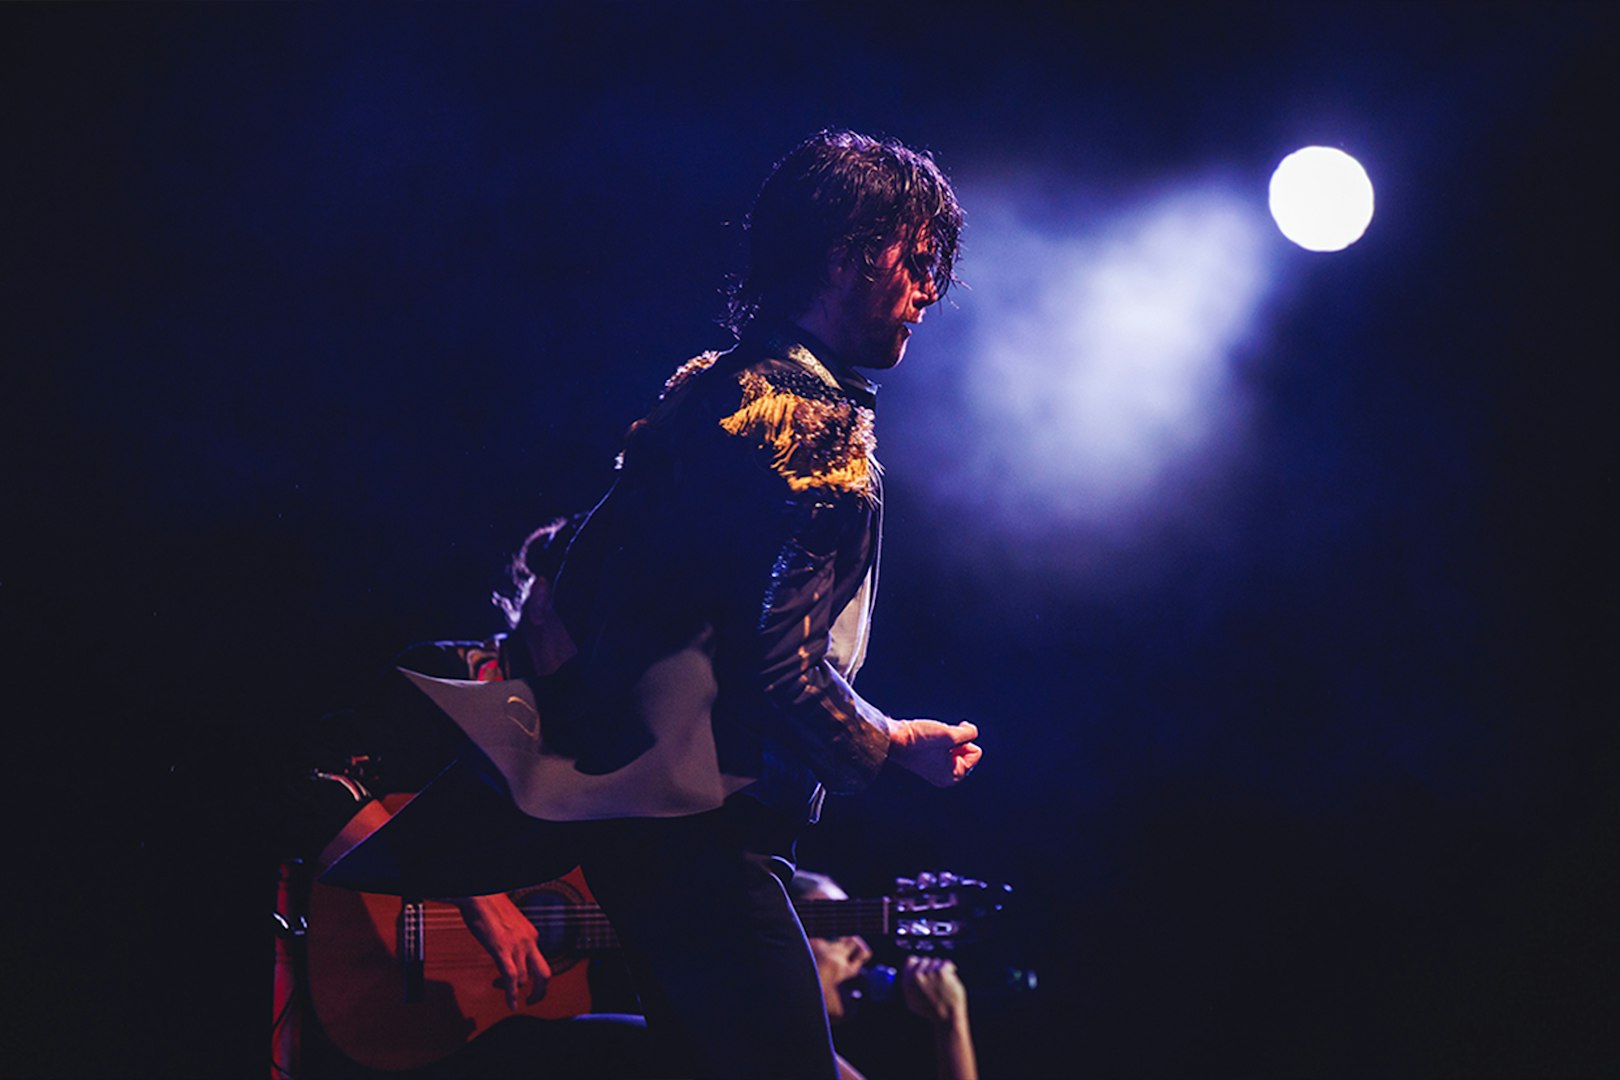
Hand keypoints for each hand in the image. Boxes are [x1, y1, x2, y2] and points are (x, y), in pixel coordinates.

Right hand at [450, 893, 551, 1009]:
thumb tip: (510, 953)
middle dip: (540, 992)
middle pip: (544, 974)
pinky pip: (511, 977)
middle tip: (532, 1002)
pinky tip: (511, 1004)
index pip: (539, 963)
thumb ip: (514, 939)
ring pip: (523, 979)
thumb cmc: (490, 907)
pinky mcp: (502, 949)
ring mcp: (517, 945)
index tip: (521, 984)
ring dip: (513, 990)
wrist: (479, 895)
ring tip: (500, 988)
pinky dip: (511, 994)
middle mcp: (529, 941)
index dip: (532, 978)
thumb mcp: (510, 925)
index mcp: (532, 935)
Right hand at [887, 719, 981, 786]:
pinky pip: (945, 747)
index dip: (964, 741)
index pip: (975, 752)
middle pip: (967, 750)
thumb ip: (969, 733)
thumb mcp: (950, 734)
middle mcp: (946, 777)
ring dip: (948, 738)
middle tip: (938, 738)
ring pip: (956, 746)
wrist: (894, 737)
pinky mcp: (929, 761)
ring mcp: (937, 770)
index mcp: (953, 776)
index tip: (946, 739)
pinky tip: (927, 738)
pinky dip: (941, 739)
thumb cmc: (920, 739)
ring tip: (931, 738)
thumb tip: (972, 732)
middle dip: (957, 740)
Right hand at [900, 955, 969, 1027]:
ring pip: (936, 961)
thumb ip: (909, 987)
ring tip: (944, 984)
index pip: (910, 960)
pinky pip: (946, 963)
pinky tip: (951, 979)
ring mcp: (929, 973)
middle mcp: (916, 976)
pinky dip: (951, 969)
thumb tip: (908, 973)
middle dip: (932, 968)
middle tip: (938, 980)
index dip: (919, 963)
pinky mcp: (941, 972)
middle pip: (925, 960)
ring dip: (941, 970)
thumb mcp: (912, 1002)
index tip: (926, 967)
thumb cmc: (932, 1012)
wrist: (947, 1017)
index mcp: (907, 982)